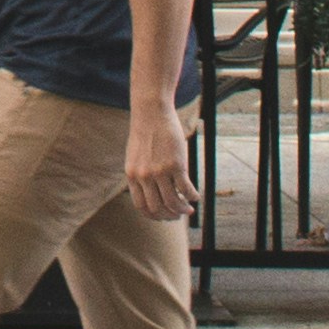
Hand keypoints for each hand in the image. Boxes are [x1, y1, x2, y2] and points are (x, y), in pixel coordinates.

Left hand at [124, 97, 190, 222]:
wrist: (151, 112)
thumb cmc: (145, 133)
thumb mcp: (135, 156)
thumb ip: (140, 174)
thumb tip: (152, 193)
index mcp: (132, 176)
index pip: (142, 207)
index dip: (154, 215)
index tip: (164, 216)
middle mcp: (144, 176)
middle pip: (158, 208)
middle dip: (170, 216)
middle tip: (179, 215)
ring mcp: (160, 171)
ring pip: (173, 202)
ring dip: (182, 209)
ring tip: (189, 208)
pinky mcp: (176, 164)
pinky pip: (186, 188)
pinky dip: (192, 196)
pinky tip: (196, 196)